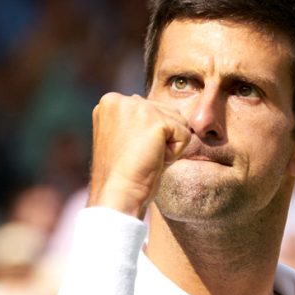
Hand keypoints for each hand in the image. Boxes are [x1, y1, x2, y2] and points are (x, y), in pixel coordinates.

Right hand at [88, 93, 190, 217]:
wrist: (117, 195)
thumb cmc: (119, 174)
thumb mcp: (122, 136)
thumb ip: (135, 118)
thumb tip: (152, 105)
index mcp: (110, 101)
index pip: (150, 109)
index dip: (147, 135)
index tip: (128, 151)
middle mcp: (122, 99)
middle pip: (167, 111)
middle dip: (160, 138)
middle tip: (138, 157)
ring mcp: (139, 108)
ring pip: (178, 121)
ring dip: (169, 145)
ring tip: (145, 158)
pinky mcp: (156, 122)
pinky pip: (185, 135)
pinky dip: (175, 154)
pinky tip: (154, 160)